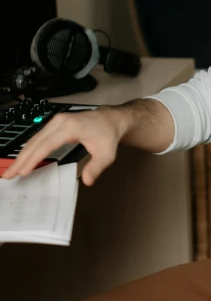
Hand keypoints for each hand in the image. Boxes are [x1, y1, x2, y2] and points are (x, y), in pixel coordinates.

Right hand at [1, 106, 125, 186]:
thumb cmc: (107, 135)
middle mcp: (60, 122)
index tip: (23, 171)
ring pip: (33, 139)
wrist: (110, 120)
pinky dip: (28, 149)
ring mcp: (56, 121)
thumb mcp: (106, 154)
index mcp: (71, 127)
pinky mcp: (55, 124)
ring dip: (21, 155)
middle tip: (8, 174)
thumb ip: (96, 167)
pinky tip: (22, 160)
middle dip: (20, 159)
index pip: (47, 145)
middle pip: (35, 141)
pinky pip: (38, 138)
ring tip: (11, 170)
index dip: (34, 159)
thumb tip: (87, 180)